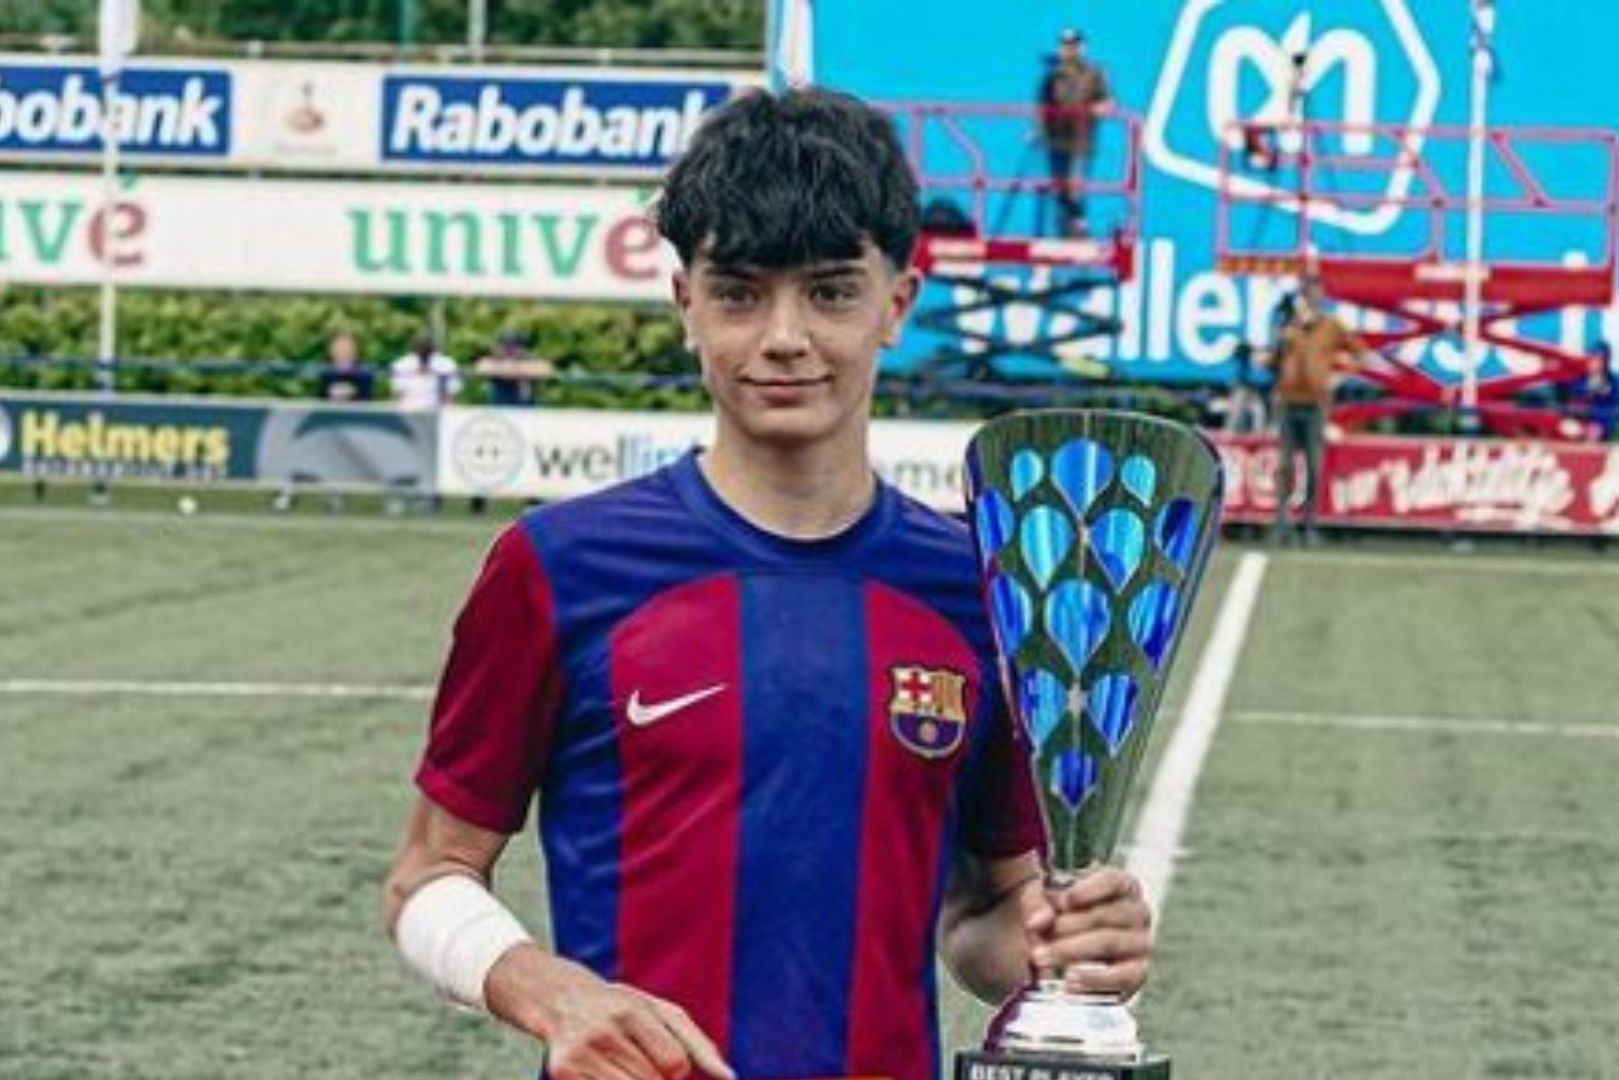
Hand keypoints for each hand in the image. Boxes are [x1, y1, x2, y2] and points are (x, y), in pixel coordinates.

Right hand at [487, 947, 735, 1079]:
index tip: (662, 1058)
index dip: (675, 1069)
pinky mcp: (561, 1074)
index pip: (674, 1064)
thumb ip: (698, 1044)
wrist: (560, 1000)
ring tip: (625, 1064)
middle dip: (656, 1079)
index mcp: (632, 1011)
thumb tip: (729, 1078)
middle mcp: (603, 1032)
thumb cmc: (622, 1008)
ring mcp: (579, 1056)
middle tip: (638, 1059)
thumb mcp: (661, 1012)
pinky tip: (607, 1071)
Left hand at [1021, 866, 1151, 998]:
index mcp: (1122, 885)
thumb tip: (1039, 921)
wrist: (1065, 949)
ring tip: (1042, 958)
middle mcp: (1138, 911)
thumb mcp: (1043, 899)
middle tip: (1037, 935)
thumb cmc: (1058, 913)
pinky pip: (1123, 977)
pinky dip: (1094, 979)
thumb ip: (1036, 903)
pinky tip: (1069, 980)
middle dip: (1065, 925)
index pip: (1113, 881)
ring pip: (1108, 942)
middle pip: (1103, 914)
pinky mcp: (1138, 973)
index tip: (1064, 901)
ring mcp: (1141, 942)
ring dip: (1071, 951)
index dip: (1088, 890)